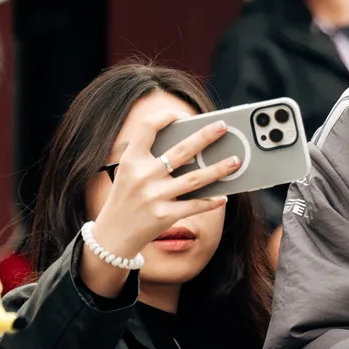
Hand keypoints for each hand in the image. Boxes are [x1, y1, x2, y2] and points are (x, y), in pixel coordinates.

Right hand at [80, 108, 235, 297]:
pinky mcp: (164, 216)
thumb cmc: (126, 198)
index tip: (182, 114)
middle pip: (181, 151)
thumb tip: (192, 147)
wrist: (113, 234)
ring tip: (235, 161)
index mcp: (131, 160)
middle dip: (205, 136)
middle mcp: (142, 176)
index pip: (148, 128)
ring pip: (195, 179)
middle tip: (223, 126)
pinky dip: (210, 201)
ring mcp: (154, 196)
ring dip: (218, 169)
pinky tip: (223, 196)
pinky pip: (194, 206)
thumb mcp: (128, 172)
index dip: (165, 117)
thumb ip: (149, 157)